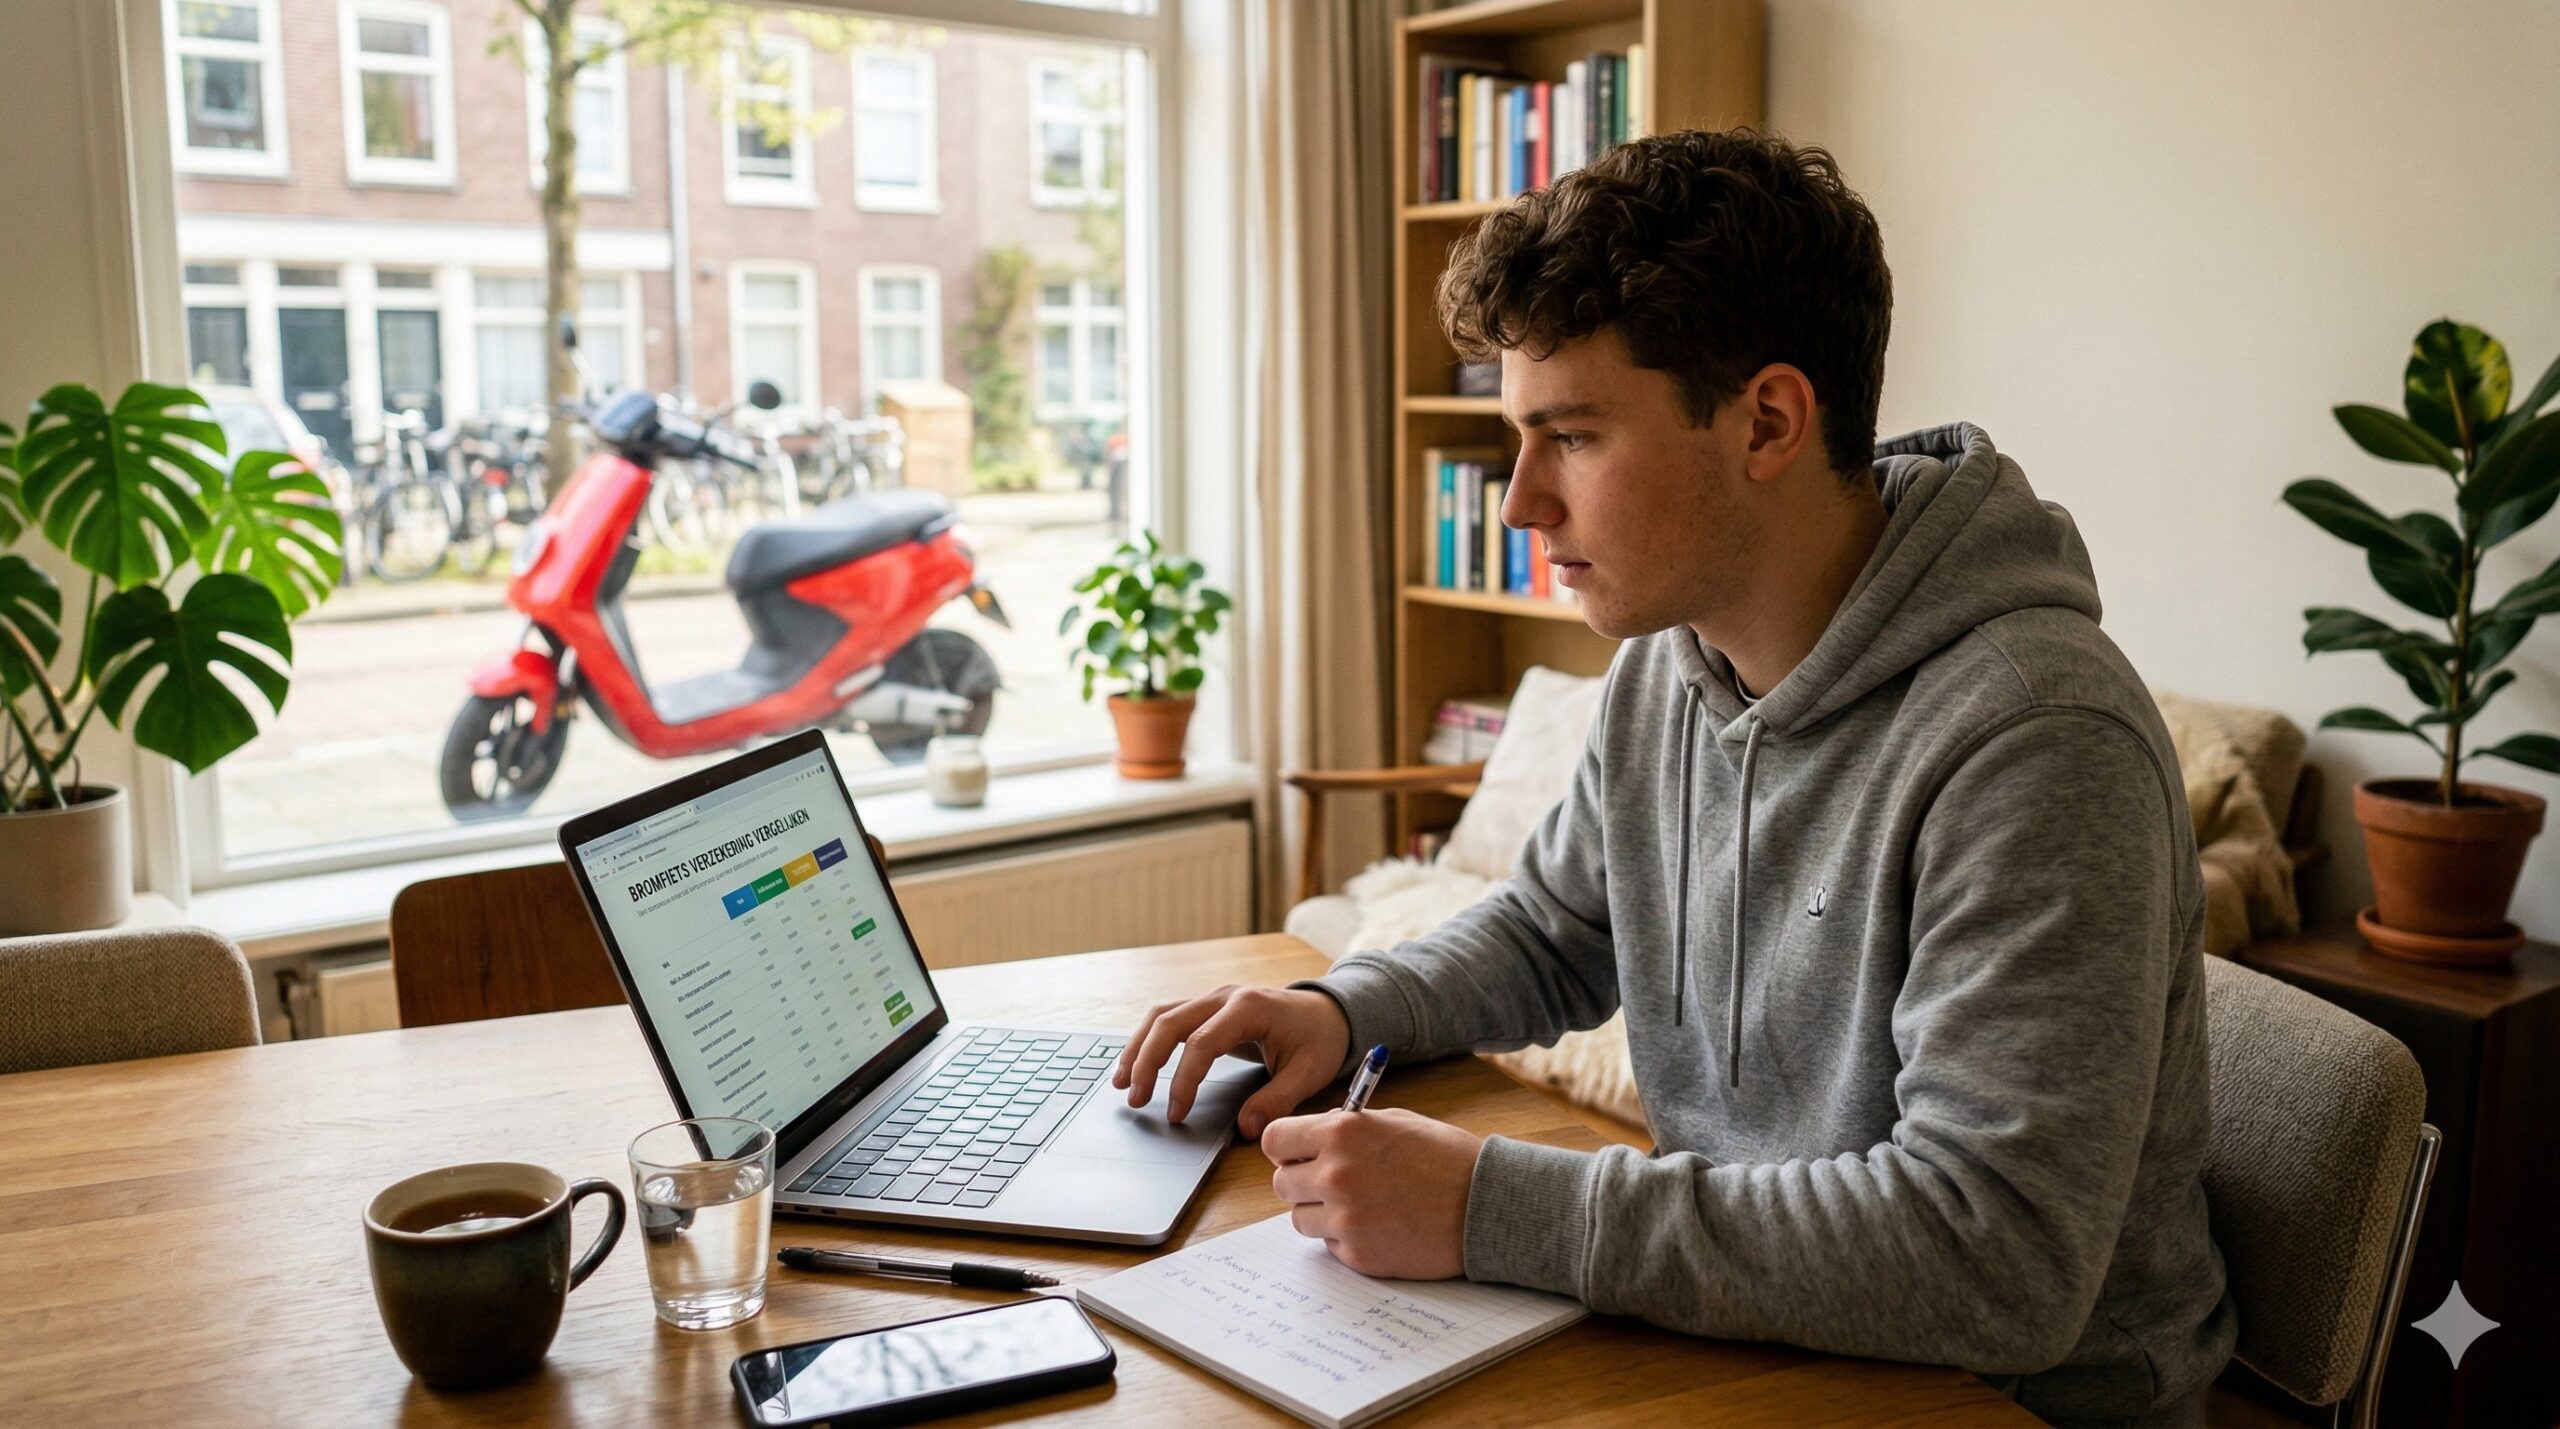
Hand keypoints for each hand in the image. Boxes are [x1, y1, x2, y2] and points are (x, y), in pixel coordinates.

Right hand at [1113, 984, 1351, 1136]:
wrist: (1329, 1012)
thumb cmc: (1319, 1039)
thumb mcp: (1309, 1072)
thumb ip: (1277, 1100)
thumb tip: (1247, 1128)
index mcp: (1249, 1008)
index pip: (1201, 1042)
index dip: (1184, 1079)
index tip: (1176, 1113)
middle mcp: (1224, 996)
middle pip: (1169, 1022)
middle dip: (1146, 1061)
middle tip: (1135, 1100)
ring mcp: (1213, 998)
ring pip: (1161, 1016)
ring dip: (1138, 1048)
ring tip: (1120, 1084)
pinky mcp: (1208, 1008)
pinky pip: (1168, 1019)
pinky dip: (1147, 1041)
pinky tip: (1134, 1066)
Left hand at [1263, 1108, 1480, 1278]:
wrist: (1486, 1207)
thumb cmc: (1446, 1158)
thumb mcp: (1394, 1122)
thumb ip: (1347, 1128)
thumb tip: (1312, 1138)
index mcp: (1341, 1134)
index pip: (1273, 1140)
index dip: (1286, 1147)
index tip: (1297, 1152)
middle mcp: (1335, 1176)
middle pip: (1281, 1183)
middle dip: (1301, 1181)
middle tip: (1331, 1182)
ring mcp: (1344, 1220)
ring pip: (1300, 1218)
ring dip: (1320, 1212)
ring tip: (1360, 1204)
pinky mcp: (1357, 1256)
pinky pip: (1329, 1245)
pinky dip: (1346, 1237)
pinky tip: (1379, 1224)